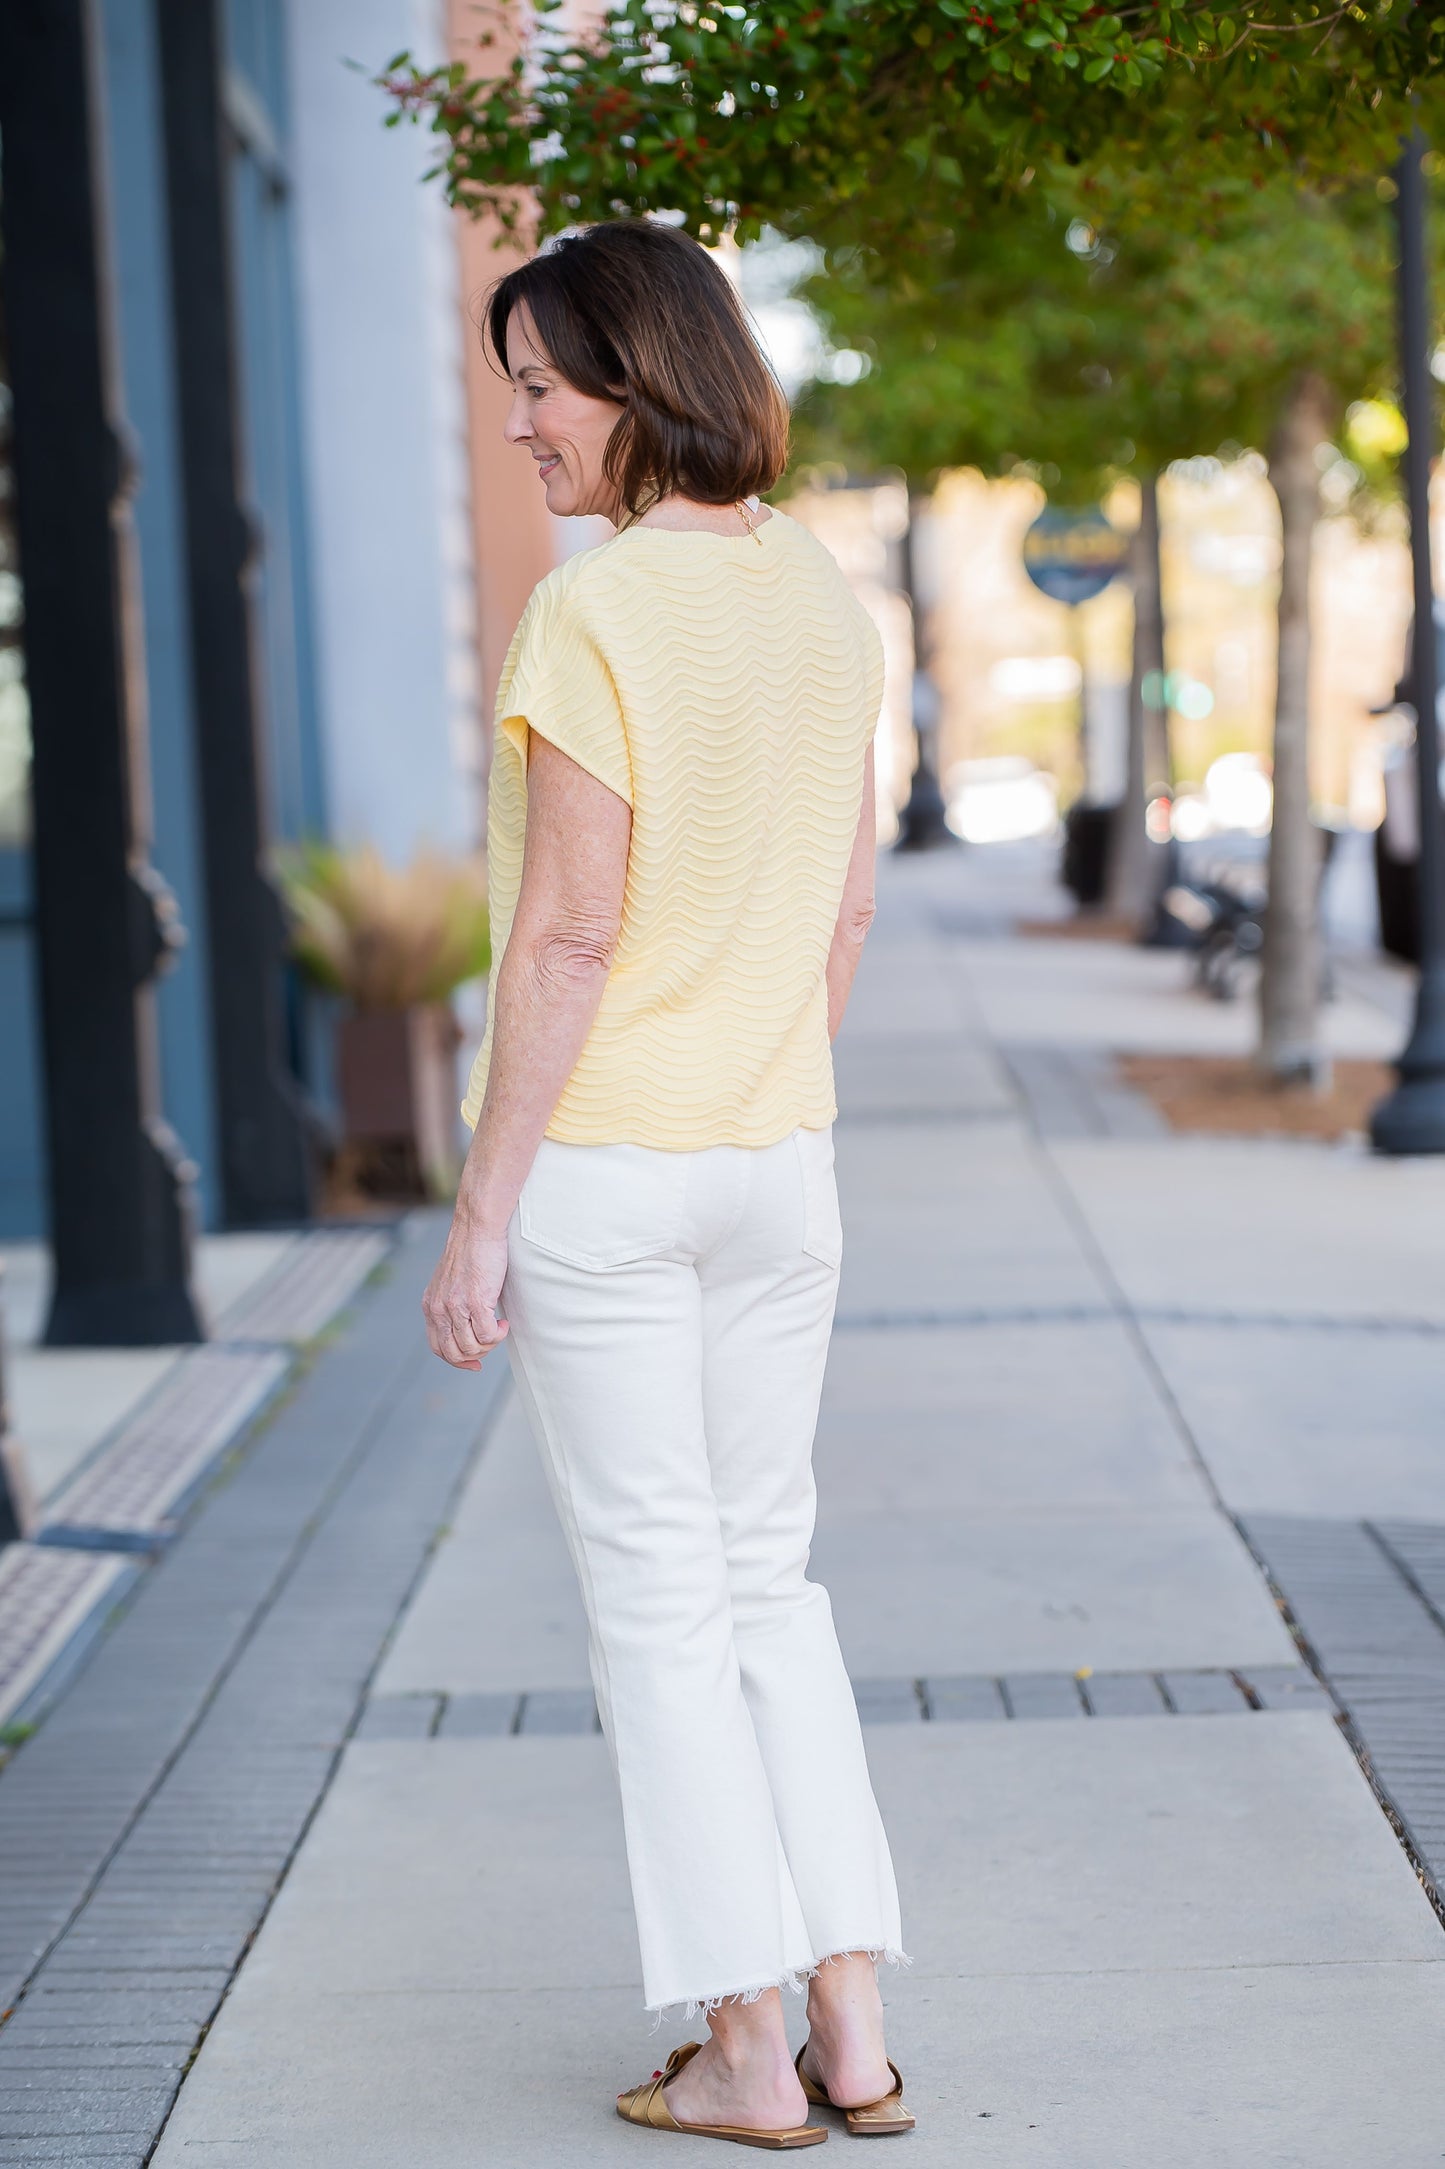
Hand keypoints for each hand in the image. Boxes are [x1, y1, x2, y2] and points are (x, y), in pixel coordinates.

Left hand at [422, 1215, 509, 1369]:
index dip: (457, 1360)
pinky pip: (487, 1335)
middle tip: (491, 1342)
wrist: (477, 1227)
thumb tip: (466, 1327)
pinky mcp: (475, 1301)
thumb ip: (450, 1303)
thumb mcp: (450, 1281)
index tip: (475, 1362)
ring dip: (490, 1344)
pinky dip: (499, 1334)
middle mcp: (439, 1308)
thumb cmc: (470, 1250)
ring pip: (471, 1347)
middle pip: (454, 1353)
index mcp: (430, 1305)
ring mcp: (456, 1306)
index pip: (437, 1347)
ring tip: (499, 1328)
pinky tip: (504, 1322)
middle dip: (476, 1355)